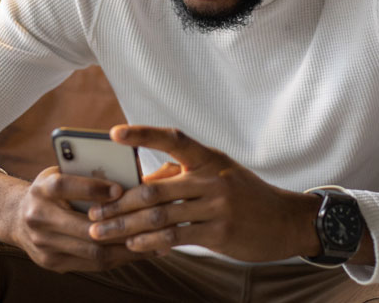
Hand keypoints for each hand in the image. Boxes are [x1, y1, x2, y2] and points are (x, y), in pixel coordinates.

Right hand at [8, 166, 154, 272]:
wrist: (16, 217)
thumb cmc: (50, 190)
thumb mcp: (61, 173)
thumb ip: (86, 174)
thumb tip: (129, 174)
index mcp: (41, 189)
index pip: (63, 186)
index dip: (92, 188)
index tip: (120, 189)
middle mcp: (38, 217)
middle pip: (83, 228)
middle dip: (120, 226)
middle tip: (150, 221)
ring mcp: (44, 245)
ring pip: (92, 251)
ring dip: (126, 247)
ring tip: (154, 241)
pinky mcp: (52, 262)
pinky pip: (92, 265)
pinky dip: (118, 258)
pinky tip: (138, 250)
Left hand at [87, 125, 320, 261]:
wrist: (285, 221)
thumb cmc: (243, 195)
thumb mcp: (217, 174)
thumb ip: (180, 175)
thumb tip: (141, 183)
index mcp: (208, 158)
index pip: (172, 138)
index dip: (143, 134)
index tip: (114, 133)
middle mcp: (211, 178)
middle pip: (154, 190)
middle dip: (118, 203)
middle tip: (93, 212)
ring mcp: (216, 206)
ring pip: (160, 216)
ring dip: (125, 226)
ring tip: (102, 232)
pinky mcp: (219, 232)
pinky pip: (176, 237)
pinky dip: (150, 241)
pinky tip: (132, 244)